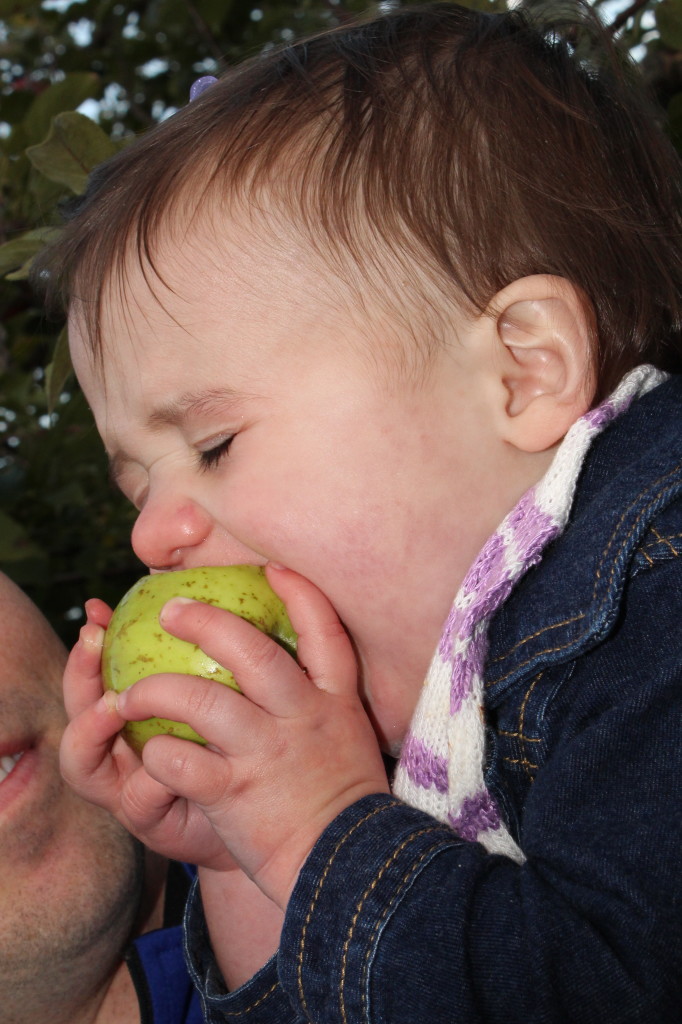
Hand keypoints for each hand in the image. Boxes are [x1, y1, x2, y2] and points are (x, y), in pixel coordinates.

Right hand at [59, 599, 233, 869]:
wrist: (286, 822)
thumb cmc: (257, 751)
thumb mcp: (242, 697)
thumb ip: (222, 656)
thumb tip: (215, 594)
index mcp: (140, 719)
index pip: (96, 677)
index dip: (89, 645)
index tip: (97, 610)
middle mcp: (123, 754)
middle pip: (75, 711)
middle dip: (77, 675)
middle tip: (93, 639)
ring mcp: (132, 790)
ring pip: (82, 762)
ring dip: (92, 726)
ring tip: (115, 702)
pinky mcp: (153, 826)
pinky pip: (139, 798)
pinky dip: (154, 774)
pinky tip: (170, 759)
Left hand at [110, 565, 389, 908]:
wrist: (349, 869)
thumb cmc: (344, 801)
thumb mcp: (348, 737)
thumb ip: (322, 701)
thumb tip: (291, 670)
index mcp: (334, 701)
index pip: (325, 633)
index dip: (299, 594)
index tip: (272, 568)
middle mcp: (300, 717)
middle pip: (251, 651)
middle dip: (205, 622)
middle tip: (171, 609)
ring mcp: (265, 753)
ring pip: (200, 700)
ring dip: (156, 691)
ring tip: (130, 693)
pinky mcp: (232, 793)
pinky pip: (178, 761)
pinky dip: (157, 753)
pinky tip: (150, 753)